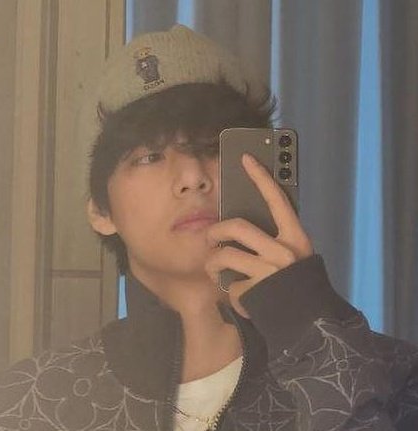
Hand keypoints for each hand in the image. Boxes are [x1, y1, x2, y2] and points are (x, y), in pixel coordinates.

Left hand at [205, 153, 313, 317]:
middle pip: (237, 227)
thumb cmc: (297, 285)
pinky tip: (240, 298)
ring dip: (212, 264)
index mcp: (296, 237)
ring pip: (225, 256)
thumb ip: (275, 240)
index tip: (246, 158)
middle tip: (210, 237)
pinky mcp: (255, 291)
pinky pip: (230, 285)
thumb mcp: (294, 257)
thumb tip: (240, 229)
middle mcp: (284, 250)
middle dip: (216, 230)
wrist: (309, 322)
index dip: (261, 177)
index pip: (277, 199)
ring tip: (214, 270)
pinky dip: (229, 292)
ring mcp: (269, 271)